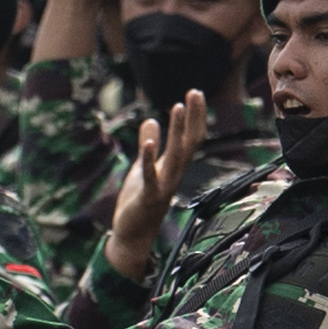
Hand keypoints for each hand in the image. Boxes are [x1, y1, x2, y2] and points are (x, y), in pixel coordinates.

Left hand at [107, 88, 209, 277]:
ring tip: (178, 107)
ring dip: (177, 132)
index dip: (194, 117)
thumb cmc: (138, 202)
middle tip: (195, 92)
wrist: (132, 236)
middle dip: (192, 118)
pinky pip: (150, 177)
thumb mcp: (141, 168)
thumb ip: (147, 146)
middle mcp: (174, 175)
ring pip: (175, 157)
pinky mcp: (147, 198)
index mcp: (173, 168)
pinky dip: (150, 160)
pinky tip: (149, 143)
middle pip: (189, 143)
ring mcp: (163, 187)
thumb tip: (150, 121)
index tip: (195, 93)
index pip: (190, 139)